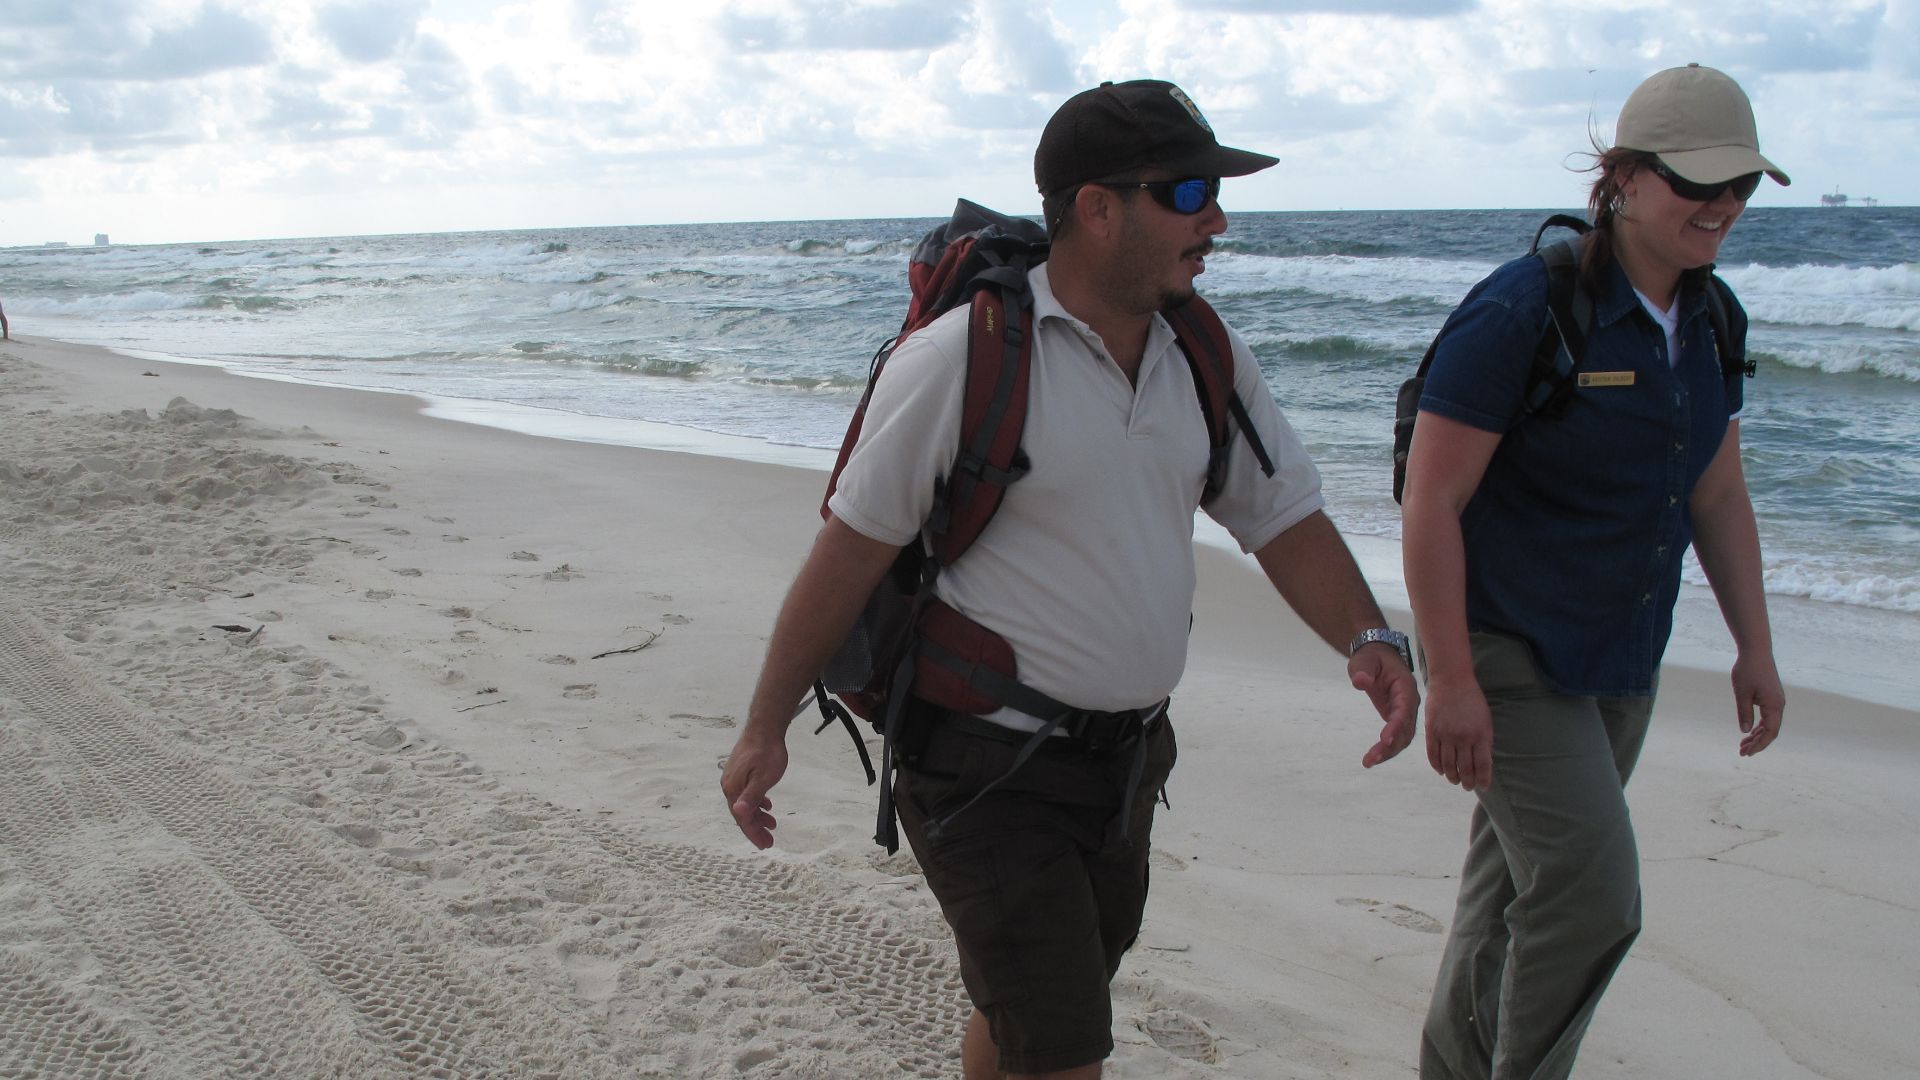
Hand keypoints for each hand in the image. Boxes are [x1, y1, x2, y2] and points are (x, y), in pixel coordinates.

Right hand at [720, 728, 788, 848]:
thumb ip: (752, 796)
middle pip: (742, 813)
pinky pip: (747, 793)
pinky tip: (767, 805)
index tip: (765, 845)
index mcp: (733, 788)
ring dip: (758, 816)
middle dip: (755, 828)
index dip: (753, 833)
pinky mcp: (740, 771)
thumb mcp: (764, 777)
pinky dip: (757, 802)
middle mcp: (730, 785)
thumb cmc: (766, 752)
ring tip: (772, 824)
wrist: (764, 726)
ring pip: (745, 803)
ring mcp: (734, 777)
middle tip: (770, 840)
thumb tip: (739, 813)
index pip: (742, 818)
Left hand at [1349, 643, 1418, 767]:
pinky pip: (1396, 736)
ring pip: (1402, 737)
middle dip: (1390, 745)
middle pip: (1405, 729)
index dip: (1396, 725)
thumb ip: (1363, 670)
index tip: (1385, 739)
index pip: (1404, 710)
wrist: (1377, 655)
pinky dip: (1387, 748)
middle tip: (1371, 758)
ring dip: (1388, 751)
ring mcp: (1404, 711)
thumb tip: (1361, 682)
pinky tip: (1373, 758)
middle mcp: (1409, 702)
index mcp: (1405, 687)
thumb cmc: (1371, 657)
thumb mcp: (1364, 660)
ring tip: (1369, 762)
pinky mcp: (1397, 717)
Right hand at [1423, 674, 1493, 790]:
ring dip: (1452, 776)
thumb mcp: (1486, 720)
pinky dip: (1437, 766)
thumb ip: (1485, 741)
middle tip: (1467, 787)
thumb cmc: (1472, 700)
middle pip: (1465, 768)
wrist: (1451, 681)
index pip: (1483, 765)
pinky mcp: (1432, 731)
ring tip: (1454, 780)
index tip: (1482, 786)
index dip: (1483, 779)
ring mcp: (1446, 735)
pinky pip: (1433, 755)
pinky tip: (1441, 770)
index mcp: (1481, 735)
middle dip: (1467, 782)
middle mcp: (1464, 738)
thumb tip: (1483, 762)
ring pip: (1448, 765)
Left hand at [1732, 653, 1785, 756]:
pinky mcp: (1772, 697)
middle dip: (1757, 743)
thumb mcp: (1741, 693)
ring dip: (1757, 735)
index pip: (1770, 732)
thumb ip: (1744, 712)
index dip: (1759, 744)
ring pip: (1769, 724)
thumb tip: (1745, 731)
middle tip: (1742, 752)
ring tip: (1743, 745)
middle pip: (1771, 731)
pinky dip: (1759, 725)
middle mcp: (1779, 705)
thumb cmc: (1747, 670)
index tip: (1747, 753)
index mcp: (1774, 706)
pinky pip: (1768, 716)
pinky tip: (1749, 731)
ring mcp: (1777, 701)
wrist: (1756, 651)